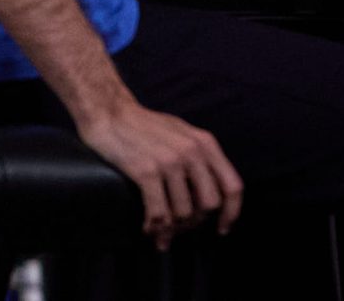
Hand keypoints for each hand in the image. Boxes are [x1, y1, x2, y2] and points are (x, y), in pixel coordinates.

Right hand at [76, 90, 243, 247]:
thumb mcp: (183, 134)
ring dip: (171, 228)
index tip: (221, 229)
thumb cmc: (146, 126)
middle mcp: (193, 152)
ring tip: (159, 230)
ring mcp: (171, 161)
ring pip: (184, 213)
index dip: (231, 213)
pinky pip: (159, 213)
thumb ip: (200, 159)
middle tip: (178, 228)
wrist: (111, 113)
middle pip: (209, 205)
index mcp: (205, 144)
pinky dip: (154, 227)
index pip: (232, 186)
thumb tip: (211, 197)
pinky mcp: (147, 171)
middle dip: (195, 222)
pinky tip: (147, 228)